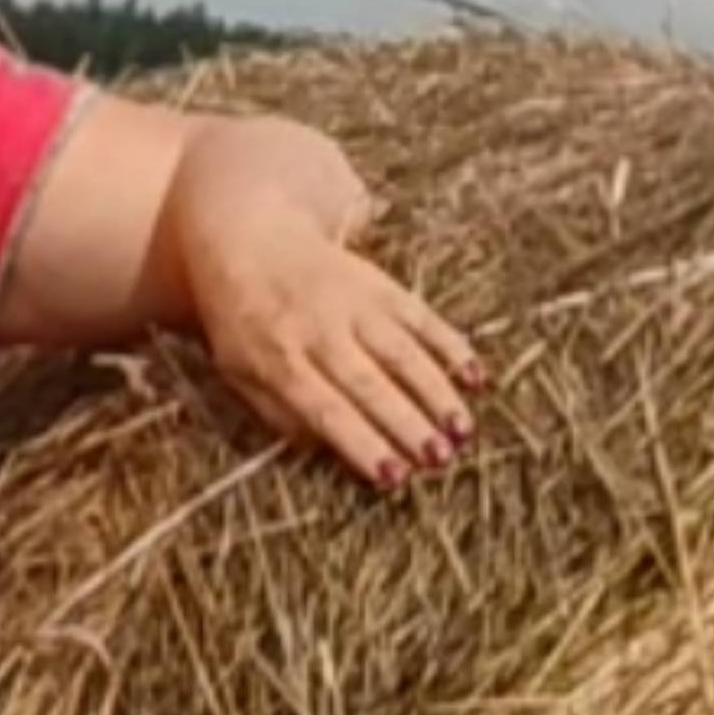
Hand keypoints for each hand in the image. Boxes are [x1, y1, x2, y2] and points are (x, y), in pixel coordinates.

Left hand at [175, 129, 484, 487]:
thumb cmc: (242, 321)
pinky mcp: (379, 285)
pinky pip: (422, 317)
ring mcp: (353, 304)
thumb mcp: (238, 372)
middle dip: (407, 424)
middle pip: (370, 385)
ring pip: (402, 352)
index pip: (325, 409)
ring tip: (463, 430)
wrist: (248, 237)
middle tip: (440, 460)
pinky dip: (451, 346)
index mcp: (277, 358)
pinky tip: (474, 377)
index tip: (394, 476)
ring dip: (437, 393)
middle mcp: (318, 331)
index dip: (362, 443)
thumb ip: (276, 413)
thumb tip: (325, 454)